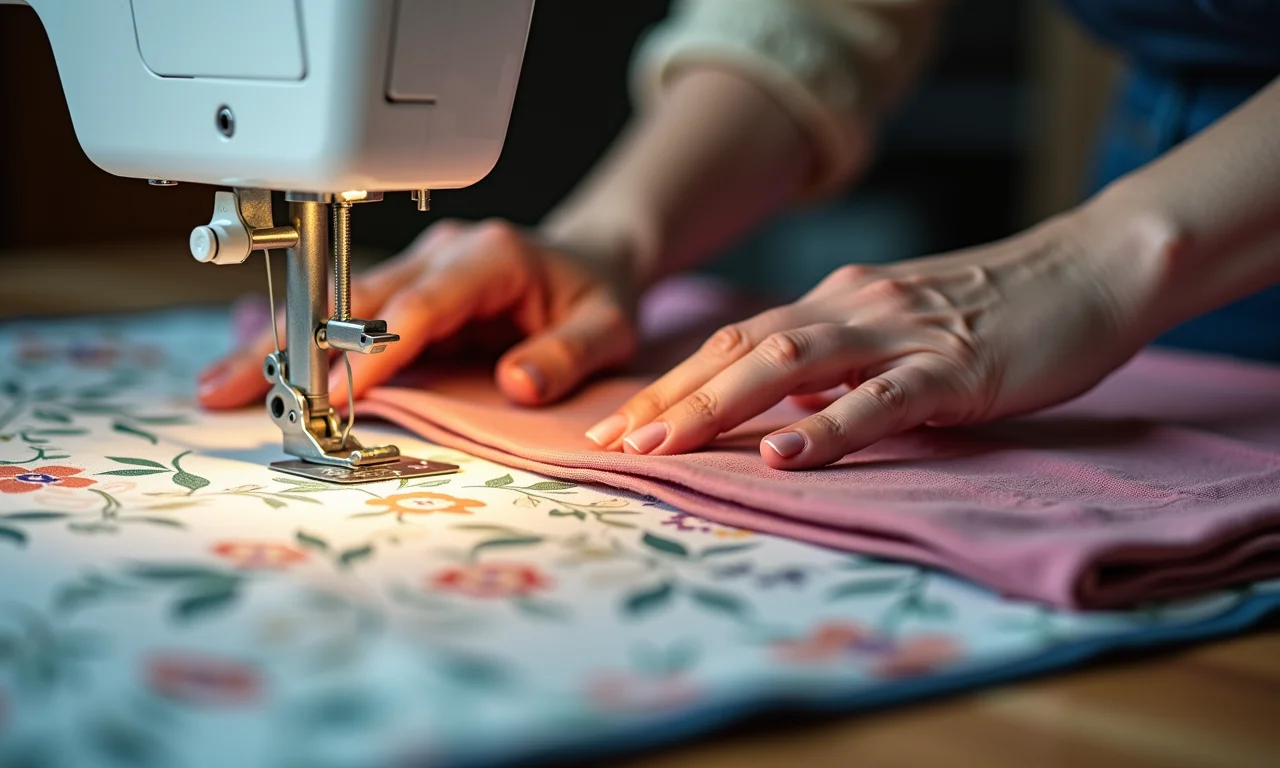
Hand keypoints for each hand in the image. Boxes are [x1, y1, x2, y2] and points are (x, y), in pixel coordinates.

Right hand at [198, 219, 639, 408]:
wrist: (588, 260)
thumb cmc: (595, 296)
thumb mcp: (606, 326)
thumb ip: (568, 355)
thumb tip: (516, 385)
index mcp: (489, 256)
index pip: (421, 305)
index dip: (372, 349)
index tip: (330, 391)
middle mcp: (441, 253)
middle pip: (356, 298)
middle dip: (294, 346)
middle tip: (232, 390)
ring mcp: (416, 266)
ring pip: (335, 303)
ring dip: (279, 345)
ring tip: (218, 388)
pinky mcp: (401, 287)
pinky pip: (342, 313)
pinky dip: (296, 340)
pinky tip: (246, 364)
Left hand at [585, 207, 1170, 468]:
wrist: (1089, 269)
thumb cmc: (994, 313)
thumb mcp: (897, 336)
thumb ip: (838, 368)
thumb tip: (779, 416)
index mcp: (836, 304)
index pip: (734, 342)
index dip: (670, 383)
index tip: (616, 424)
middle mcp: (853, 308)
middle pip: (741, 349)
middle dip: (670, 397)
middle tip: (610, 442)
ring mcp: (901, 333)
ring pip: (791, 363)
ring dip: (718, 406)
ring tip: (663, 446)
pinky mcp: (955, 366)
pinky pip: (880, 397)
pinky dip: (827, 427)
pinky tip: (782, 455)